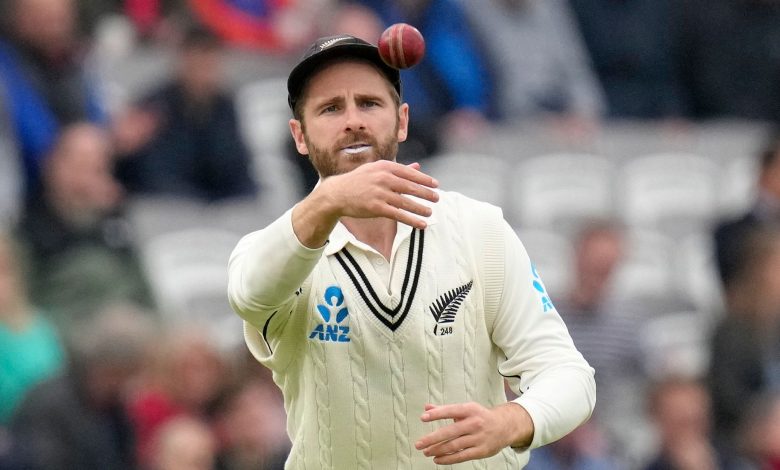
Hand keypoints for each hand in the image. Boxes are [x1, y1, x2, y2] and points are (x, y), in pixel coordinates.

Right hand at [325, 160, 438, 225]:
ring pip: (405, 202)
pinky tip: (422, 224)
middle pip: (410, 187)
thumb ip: (398, 169)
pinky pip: (398, 215)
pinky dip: (412, 220)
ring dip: (420, 208)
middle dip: (425, 193)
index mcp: (384, 166)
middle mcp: (382, 178)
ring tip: (430, 212)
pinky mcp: (376, 208)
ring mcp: (379, 193)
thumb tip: (418, 166)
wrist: (337, 193)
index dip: (424, 179)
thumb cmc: (359, 180)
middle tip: (437, 198)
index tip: (435, 184)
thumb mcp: (377, 170)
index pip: (409, 173)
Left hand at [415, 402, 533, 464]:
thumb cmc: (480, 416)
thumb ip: (445, 409)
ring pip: (454, 445)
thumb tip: (427, 408)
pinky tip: (438, 459)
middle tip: (419, 444)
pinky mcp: (481, 451)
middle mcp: (474, 423)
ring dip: (438, 450)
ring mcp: (478, 438)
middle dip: (432, 438)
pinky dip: (448, 458)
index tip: (423, 417)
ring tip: (426, 452)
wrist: (505, 426)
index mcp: (470, 410)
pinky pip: (462, 456)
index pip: (451, 411)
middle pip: (450, 432)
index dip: (437, 414)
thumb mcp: (465, 409)